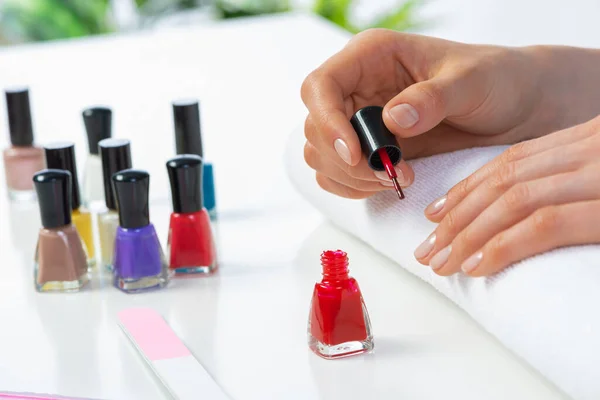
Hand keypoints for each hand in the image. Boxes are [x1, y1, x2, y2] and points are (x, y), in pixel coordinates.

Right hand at [301, 29, 550, 198]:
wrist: (517, 108)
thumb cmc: (497, 80)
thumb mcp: (472, 82)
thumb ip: (432, 98)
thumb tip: (392, 119)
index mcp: (372, 56)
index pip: (320, 86)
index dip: (327, 122)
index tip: (355, 154)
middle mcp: (358, 88)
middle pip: (315, 126)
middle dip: (346, 159)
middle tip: (390, 174)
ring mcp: (361, 120)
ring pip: (320, 154)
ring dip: (350, 176)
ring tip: (397, 179)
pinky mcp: (369, 149)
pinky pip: (338, 174)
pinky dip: (353, 187)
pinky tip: (387, 184)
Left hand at [414, 116, 599, 275]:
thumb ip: (573, 182)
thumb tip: (530, 207)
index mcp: (590, 138)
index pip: (514, 160)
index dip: (468, 188)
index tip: (436, 214)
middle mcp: (592, 148)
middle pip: (506, 180)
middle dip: (458, 218)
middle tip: (428, 249)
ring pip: (514, 201)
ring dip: (469, 236)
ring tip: (442, 263)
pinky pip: (545, 223)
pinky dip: (503, 246)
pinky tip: (477, 266)